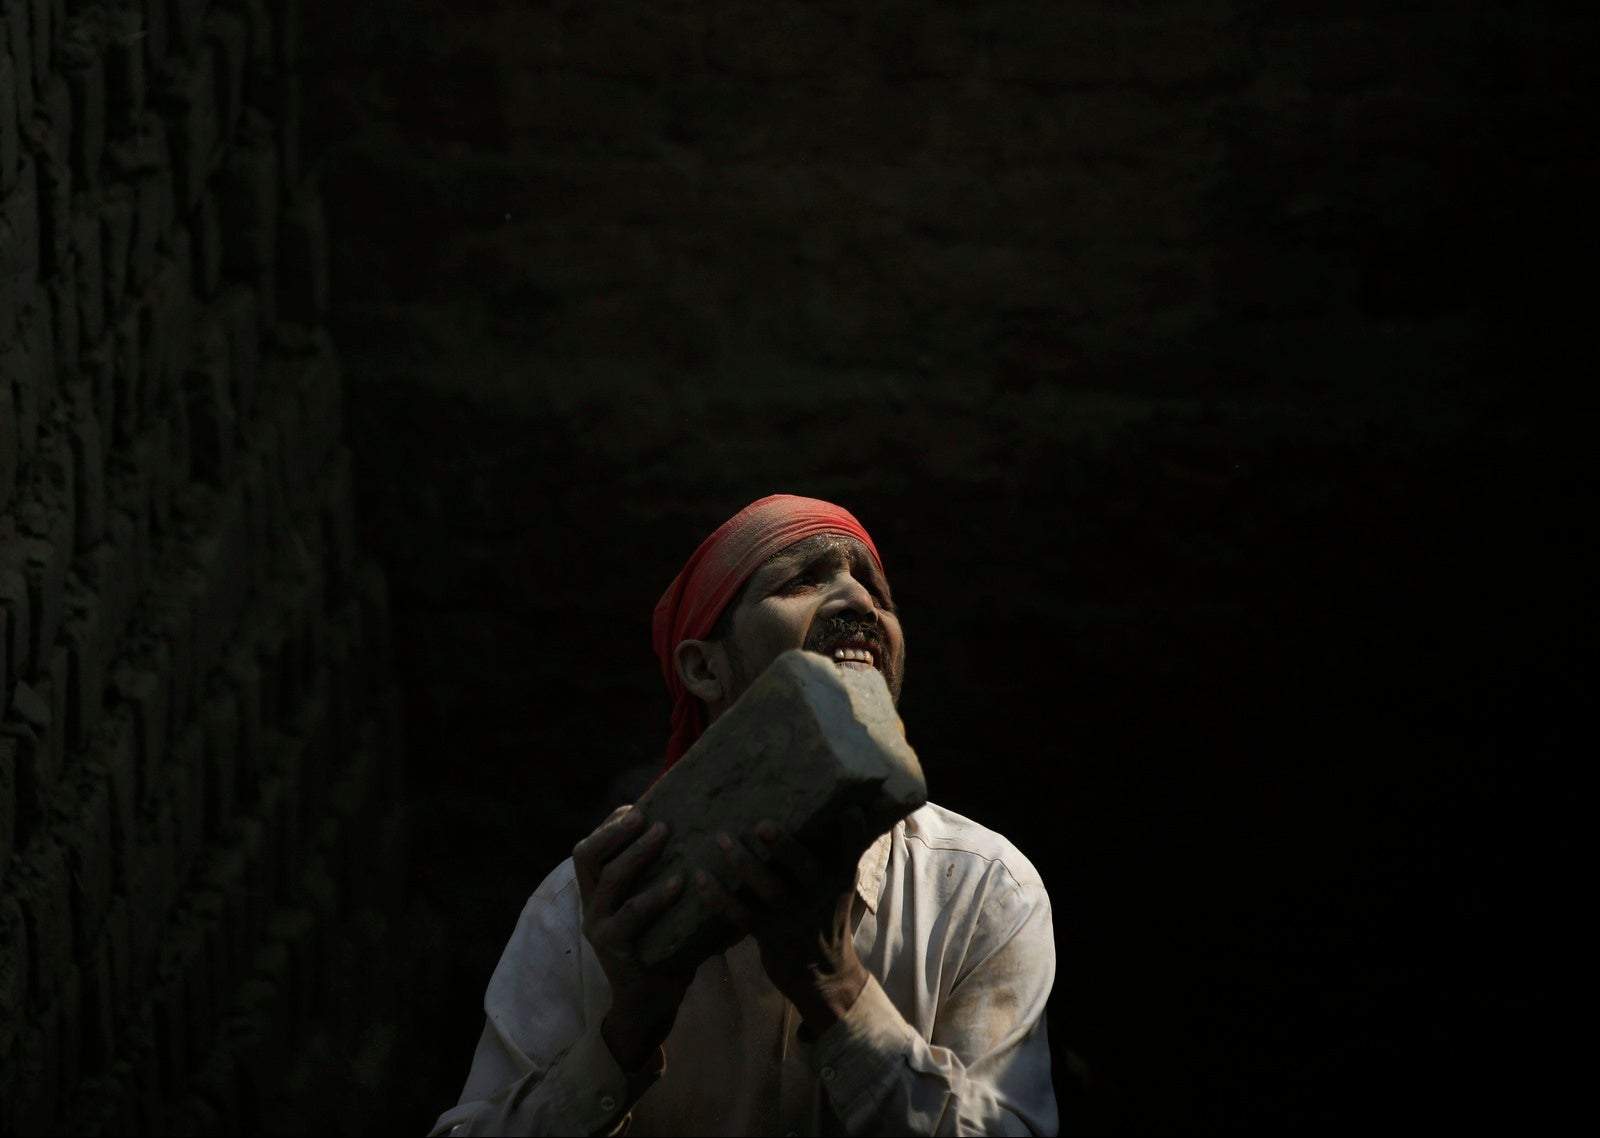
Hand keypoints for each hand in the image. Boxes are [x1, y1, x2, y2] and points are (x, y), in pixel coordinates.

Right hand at [573, 805, 697, 1069]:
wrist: (651, 1003)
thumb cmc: (660, 944)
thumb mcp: (654, 906)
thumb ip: (662, 874)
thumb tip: (700, 829)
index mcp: (597, 893)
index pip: (589, 849)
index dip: (609, 826)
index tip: (636, 807)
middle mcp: (592, 907)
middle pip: (588, 856)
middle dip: (617, 830)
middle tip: (648, 815)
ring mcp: (600, 929)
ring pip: (610, 880)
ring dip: (638, 852)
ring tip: (665, 833)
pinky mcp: (617, 951)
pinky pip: (633, 916)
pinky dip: (656, 895)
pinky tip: (681, 881)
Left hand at [694, 810, 873, 1032]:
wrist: (824, 977)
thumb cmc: (825, 919)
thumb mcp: (837, 890)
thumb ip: (832, 857)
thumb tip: (828, 810)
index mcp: (840, 881)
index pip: (850, 853)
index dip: (852, 833)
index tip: (850, 810)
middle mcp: (821, 898)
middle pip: (804, 868)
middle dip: (783, 846)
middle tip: (761, 823)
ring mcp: (795, 920)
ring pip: (768, 889)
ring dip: (742, 864)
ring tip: (721, 840)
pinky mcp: (770, 938)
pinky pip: (740, 915)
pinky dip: (719, 898)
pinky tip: (701, 879)